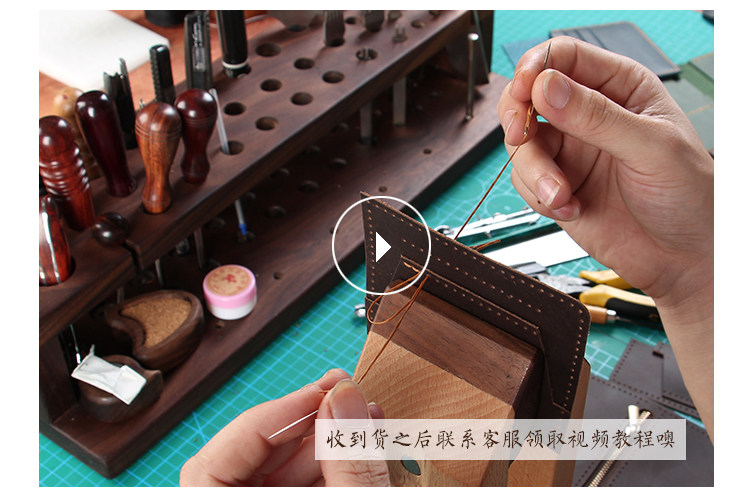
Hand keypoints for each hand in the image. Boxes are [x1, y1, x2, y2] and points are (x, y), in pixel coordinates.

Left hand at [180, 368, 389, 485]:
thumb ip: (348, 459)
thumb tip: (345, 398)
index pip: (210, 467)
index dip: (264, 423)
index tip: (314, 396)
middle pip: (250, 463)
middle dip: (303, 424)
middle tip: (343, 393)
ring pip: (280, 475)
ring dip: (324, 440)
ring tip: (362, 413)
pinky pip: (302, 488)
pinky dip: (331, 464)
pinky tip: (359, 439)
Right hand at [497, 36, 712, 303]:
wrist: (683, 257)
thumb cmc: (688, 195)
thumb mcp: (650, 148)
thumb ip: (597, 116)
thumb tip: (546, 86)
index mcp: (619, 88)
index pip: (564, 58)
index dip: (536, 69)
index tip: (525, 92)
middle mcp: (588, 115)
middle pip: (528, 97)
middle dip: (518, 117)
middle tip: (522, 137)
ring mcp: (570, 151)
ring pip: (521, 145)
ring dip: (534, 172)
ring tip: (561, 195)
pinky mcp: (556, 186)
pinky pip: (524, 182)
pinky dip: (539, 198)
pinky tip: (571, 208)